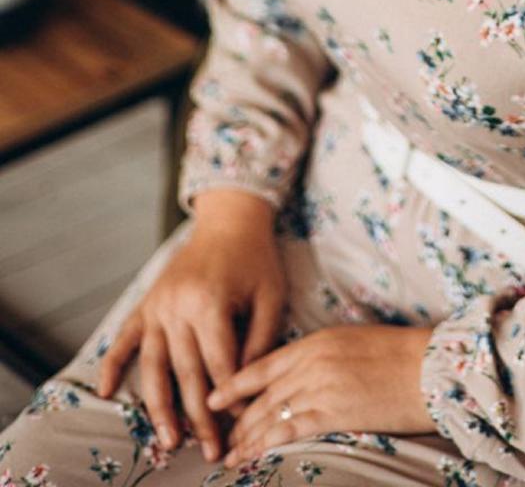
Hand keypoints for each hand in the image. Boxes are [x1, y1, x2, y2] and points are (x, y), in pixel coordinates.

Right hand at [96, 190, 285, 462]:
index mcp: (211, 301)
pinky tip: (106, 392)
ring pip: (154, 366)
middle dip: (200, 416)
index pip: (219, 364)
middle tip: (211, 451)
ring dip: (160, 407)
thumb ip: (261, 339)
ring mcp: (157, 305)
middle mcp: (178, 306)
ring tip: (169, 440)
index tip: (241, 424)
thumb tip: (247, 385)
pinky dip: (113, 365)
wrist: (228, 220)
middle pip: (187, 373)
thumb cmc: (255, 259)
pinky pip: (124, 339)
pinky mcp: (146, 303)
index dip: (231, 398)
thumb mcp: (271, 295)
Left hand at [208, 324, 435, 463]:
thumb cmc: (398, 354)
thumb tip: (300, 374)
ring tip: (229, 455)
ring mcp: (319, 387)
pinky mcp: (331, 413)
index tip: (214, 399)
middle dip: (236, 418)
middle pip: (261, 394)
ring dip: (246, 438)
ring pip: (269, 415)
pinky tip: (251, 457)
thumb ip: (321, 355)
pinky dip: (264, 445)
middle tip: (220, 438)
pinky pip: (287, 431)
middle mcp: (311, 362)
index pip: (263, 364)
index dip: (234, 384)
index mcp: (315, 341)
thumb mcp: (352, 342)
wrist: (428, 368)